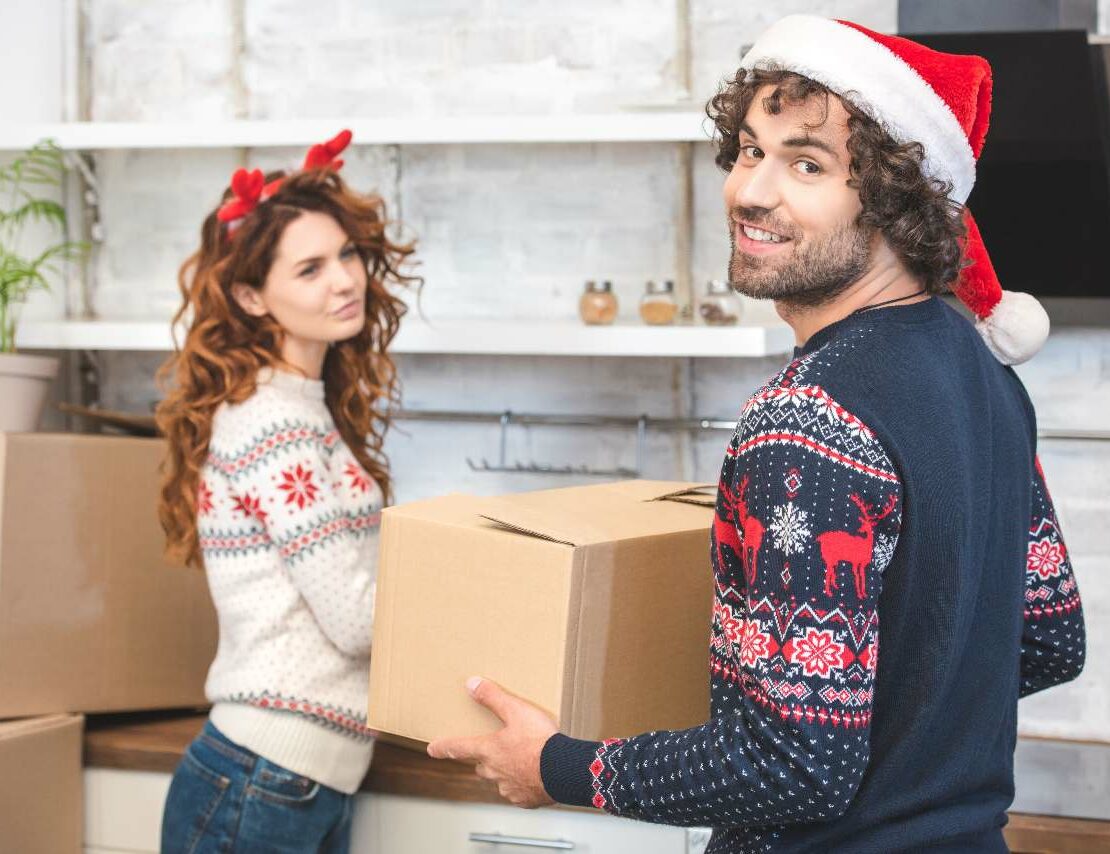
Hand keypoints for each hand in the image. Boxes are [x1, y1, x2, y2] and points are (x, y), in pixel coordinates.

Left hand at [427, 676, 558, 808]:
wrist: (564, 769)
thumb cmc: (540, 740)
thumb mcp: (516, 711)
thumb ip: (493, 697)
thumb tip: (471, 683)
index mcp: (489, 750)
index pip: (459, 747)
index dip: (444, 747)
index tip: (432, 749)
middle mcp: (494, 772)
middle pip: (481, 766)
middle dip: (485, 759)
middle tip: (497, 750)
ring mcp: (509, 788)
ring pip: (500, 780)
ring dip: (507, 772)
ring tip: (524, 761)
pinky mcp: (525, 800)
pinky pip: (519, 793)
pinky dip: (524, 785)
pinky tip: (536, 776)